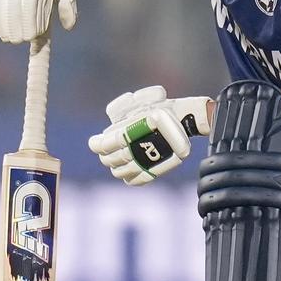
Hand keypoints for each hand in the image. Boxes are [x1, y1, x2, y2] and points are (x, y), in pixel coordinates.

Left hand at [88, 86, 211, 185]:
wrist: (185, 120)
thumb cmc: (163, 107)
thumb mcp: (142, 100)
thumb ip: (123, 107)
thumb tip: (110, 116)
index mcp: (128, 133)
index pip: (104, 145)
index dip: (96, 145)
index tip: (95, 142)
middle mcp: (133, 149)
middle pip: (110, 159)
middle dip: (105, 155)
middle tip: (105, 150)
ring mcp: (143, 163)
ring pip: (119, 171)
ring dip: (115, 166)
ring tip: (115, 160)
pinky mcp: (154, 171)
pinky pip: (134, 180)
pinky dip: (128, 177)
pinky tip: (126, 171)